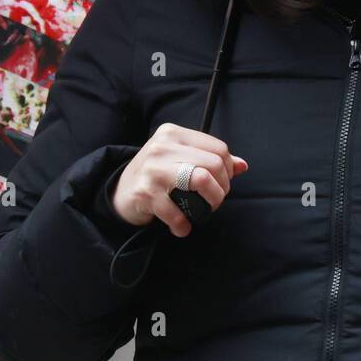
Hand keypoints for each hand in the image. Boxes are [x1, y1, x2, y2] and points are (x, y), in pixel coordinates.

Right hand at [111, 122, 248, 236]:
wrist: (119, 192)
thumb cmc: (155, 175)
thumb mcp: (180, 158)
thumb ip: (210, 158)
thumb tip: (242, 166)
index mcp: (173, 134)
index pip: (218, 148)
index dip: (228, 169)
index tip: (223, 183)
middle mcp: (162, 147)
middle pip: (214, 164)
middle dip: (222, 188)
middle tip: (215, 200)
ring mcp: (152, 168)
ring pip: (202, 179)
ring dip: (211, 202)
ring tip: (205, 211)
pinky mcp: (145, 192)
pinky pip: (177, 212)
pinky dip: (184, 225)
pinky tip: (182, 227)